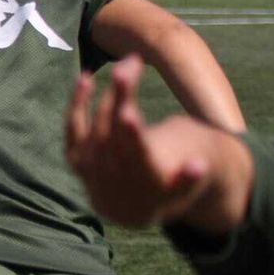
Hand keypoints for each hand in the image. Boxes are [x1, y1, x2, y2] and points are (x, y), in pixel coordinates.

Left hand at [65, 55, 209, 226]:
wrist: (130, 211)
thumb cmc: (163, 189)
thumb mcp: (181, 189)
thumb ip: (189, 178)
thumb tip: (200, 164)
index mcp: (138, 183)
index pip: (132, 155)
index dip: (129, 134)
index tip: (127, 112)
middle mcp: (110, 175)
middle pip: (111, 131)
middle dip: (120, 96)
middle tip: (131, 63)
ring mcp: (90, 166)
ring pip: (94, 125)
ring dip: (103, 95)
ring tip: (119, 67)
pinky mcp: (76, 158)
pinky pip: (73, 128)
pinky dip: (77, 103)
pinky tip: (85, 78)